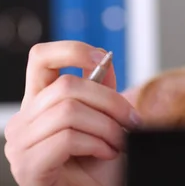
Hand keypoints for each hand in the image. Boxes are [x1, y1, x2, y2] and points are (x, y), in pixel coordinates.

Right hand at [4, 41, 141, 185]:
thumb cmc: (98, 165)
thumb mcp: (105, 119)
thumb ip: (101, 91)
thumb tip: (104, 60)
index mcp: (39, 103)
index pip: (41, 57)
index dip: (72, 50)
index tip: (102, 59)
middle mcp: (23, 120)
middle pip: (67, 85)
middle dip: (110, 101)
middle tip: (131, 119)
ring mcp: (20, 145)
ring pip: (69, 111)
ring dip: (106, 127)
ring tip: (117, 142)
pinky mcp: (27, 167)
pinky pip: (67, 138)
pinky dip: (96, 144)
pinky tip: (106, 153)